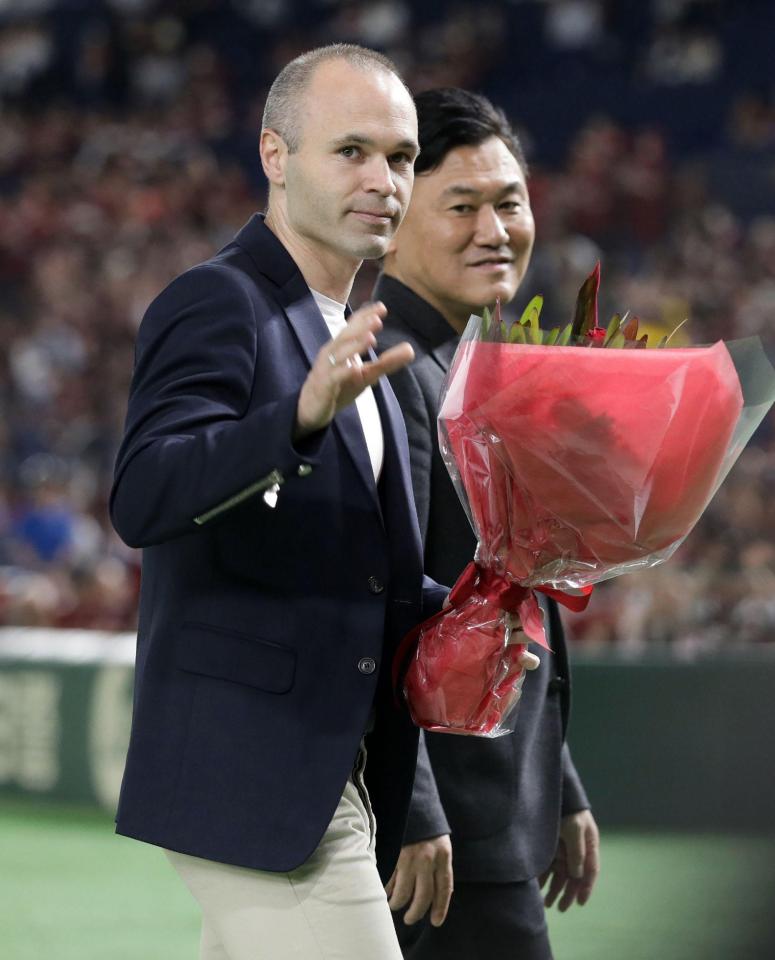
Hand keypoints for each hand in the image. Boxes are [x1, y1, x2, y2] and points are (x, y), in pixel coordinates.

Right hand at [295, 301, 413, 437]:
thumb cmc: (339, 387)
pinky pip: (334, 377)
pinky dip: (344, 371)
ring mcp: (325, 369)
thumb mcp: (366, 374)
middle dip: (361, 326)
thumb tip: (410, 349)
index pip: (353, 327)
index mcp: (341, 347)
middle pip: (346, 336)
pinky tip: (356, 368)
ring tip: (371, 338)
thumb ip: (387, 362)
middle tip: (377, 319)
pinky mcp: (323, 386)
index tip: (382, 307)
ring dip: (355, 345)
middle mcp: (331, 353)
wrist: (311, 410)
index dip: (365, 316)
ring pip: (339, 354)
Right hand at [385, 834, 452, 926]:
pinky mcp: (395, 854)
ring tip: (394, 906)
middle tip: (410, 919)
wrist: (413, 804)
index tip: (435, 922)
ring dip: (398, 903)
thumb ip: (439, 867)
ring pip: (404, 892)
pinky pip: (390, 879)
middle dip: (416, 912)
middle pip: (423, 896)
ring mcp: (410, 857)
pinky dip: (387, 889)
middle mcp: (428, 859)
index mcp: (443, 856)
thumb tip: (435, 896)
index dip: (440, 908)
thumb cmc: (428, 828)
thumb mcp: (441, 845)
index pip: (444, 888)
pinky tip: (385, 892)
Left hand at [539, 809, 599, 910]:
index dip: (586, 888)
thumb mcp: (575, 829)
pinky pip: (548, 866)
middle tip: (561, 909)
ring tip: (546, 903)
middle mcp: (577, 850)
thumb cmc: (569, 810)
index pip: (590, 871)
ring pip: (560, 874)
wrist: (556, 794)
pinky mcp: (551, 847)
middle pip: (574, 876)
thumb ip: (577, 851)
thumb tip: (577, 874)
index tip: (580, 902)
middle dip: (567, 893)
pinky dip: (544, 877)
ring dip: (554, 889)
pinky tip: (537, 888)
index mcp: (589, 846)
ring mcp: (564, 849)